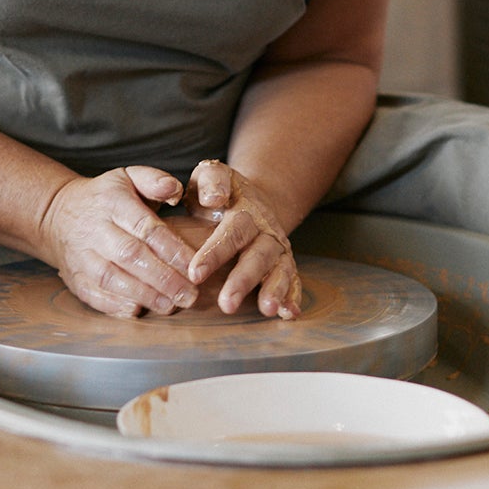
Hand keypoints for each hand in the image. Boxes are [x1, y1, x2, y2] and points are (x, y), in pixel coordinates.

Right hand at [40, 166, 199, 318]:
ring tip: (170, 306)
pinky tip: (136, 311)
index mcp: (113, 202)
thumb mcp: (128, 177)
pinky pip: (91, 294)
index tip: (195, 265)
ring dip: (143, 294)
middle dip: (163, 278)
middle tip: (190, 295)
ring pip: (111, 278)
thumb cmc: (105, 198)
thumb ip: (154, 180)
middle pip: (130, 255)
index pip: (145, 227)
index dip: (171, 249)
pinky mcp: (74, 277)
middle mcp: (95, 229)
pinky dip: (113, 305)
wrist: (56, 213)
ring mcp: (82, 255)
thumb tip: (174, 190)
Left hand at [183, 159, 301, 319]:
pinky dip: (293, 296)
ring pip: (280, 270)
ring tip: (267, 309)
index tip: (195, 273)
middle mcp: (266, 230)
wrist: (253, 198)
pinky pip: (293, 281)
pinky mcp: (286, 265)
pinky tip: (290, 313)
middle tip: (227, 304)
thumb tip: (213, 198)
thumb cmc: (220, 191)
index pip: (231, 231)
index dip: (214, 253)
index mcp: (245, 210)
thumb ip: (210, 181)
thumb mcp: (211, 175)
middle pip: (257, 255)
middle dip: (243, 280)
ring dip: (274, 290)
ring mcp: (278, 249)